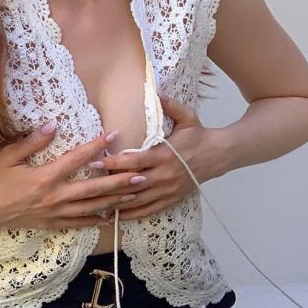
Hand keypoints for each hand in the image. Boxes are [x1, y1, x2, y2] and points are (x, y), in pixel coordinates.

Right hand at [0, 123, 153, 230]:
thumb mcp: (8, 156)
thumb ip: (32, 141)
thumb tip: (54, 125)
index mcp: (44, 177)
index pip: (76, 159)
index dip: (96, 146)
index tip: (113, 135)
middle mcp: (54, 197)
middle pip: (93, 189)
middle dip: (119, 182)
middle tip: (142, 176)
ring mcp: (54, 213)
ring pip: (91, 208)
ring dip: (114, 201)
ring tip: (134, 196)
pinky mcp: (51, 224)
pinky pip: (78, 223)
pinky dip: (95, 221)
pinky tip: (110, 217)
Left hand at [91, 93, 231, 221]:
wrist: (219, 155)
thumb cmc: (199, 134)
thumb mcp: (187, 116)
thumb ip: (170, 105)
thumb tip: (156, 91)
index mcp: (165, 155)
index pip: (134, 161)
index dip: (113, 162)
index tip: (95, 162)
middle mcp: (165, 175)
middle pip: (132, 183)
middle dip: (108, 184)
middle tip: (88, 185)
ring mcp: (168, 189)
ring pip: (138, 199)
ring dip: (117, 202)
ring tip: (96, 204)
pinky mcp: (172, 198)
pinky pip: (150, 209)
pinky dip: (133, 213)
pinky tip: (118, 215)